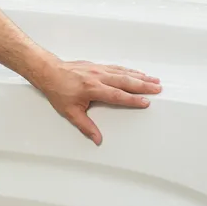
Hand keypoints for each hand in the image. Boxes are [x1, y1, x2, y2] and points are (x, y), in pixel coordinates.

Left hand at [35, 59, 161, 145]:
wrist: (49, 72)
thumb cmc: (58, 90)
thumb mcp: (69, 112)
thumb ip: (85, 126)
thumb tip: (97, 139)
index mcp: (92, 88)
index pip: (117, 95)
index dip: (132, 99)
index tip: (145, 102)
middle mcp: (98, 77)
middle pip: (125, 81)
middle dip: (142, 85)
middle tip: (158, 89)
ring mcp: (98, 69)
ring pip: (123, 73)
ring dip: (139, 77)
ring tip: (154, 81)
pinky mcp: (97, 66)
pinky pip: (117, 68)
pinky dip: (129, 70)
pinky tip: (138, 73)